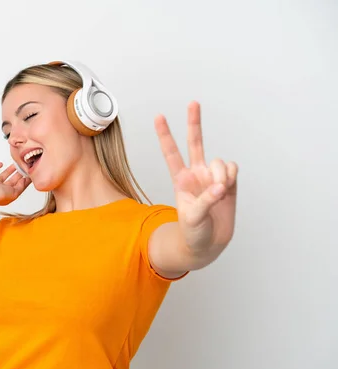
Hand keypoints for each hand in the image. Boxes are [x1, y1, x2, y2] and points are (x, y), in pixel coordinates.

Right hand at [0, 162, 30, 207]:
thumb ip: (21, 186)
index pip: (18, 186)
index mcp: (8, 194)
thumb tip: (24, 180)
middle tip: (25, 167)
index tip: (30, 174)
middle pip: (12, 180)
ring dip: (10, 169)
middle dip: (18, 174)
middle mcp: (1, 188)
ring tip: (16, 163)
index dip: (24, 180)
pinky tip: (1, 163)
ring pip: (4, 174)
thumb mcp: (14, 193)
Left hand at [154, 101, 237, 256]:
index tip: (158, 117)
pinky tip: (227, 188)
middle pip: (194, 142)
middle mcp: (195, 173)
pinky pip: (232, 168)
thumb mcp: (192, 218)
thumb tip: (220, 186)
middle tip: (193, 103)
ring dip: (221, 175)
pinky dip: (231, 176)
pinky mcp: (228, 182)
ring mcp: (212, 177)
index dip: (165, 135)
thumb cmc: (193, 232)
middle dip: (194, 123)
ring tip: (219, 192)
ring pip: (219, 161)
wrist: (208, 244)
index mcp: (180, 179)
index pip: (171, 153)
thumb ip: (205, 200)